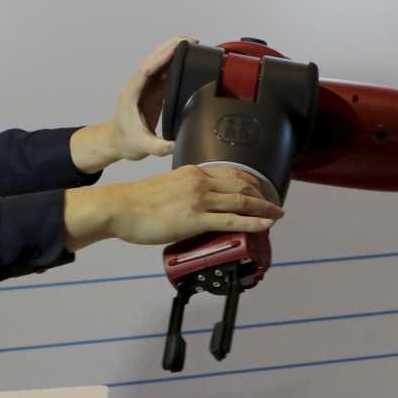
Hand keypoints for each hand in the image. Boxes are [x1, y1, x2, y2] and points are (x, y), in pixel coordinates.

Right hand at [64, 166, 282, 250]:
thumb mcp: (166, 186)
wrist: (120, 207)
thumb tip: (193, 203)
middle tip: (275, 204)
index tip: (261, 189)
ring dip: (264, 209)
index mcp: (192, 172)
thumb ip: (184, 190)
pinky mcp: (196, 219)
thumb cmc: (136, 201)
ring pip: (242, 202)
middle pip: (242, 186)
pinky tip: (265, 225)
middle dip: (263, 195)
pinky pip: (232, 220)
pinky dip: (252, 223)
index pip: (230, 173)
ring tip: (277, 215)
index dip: (251, 181)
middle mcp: (200, 182)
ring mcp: (199, 200)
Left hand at [70, 36, 193, 172]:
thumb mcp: (143, 147)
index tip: (176, 50)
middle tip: (190, 40)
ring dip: (173, 51)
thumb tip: (178, 144)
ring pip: (158, 63)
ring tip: (192, 44)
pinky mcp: (152, 91)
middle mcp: (137, 86)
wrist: (116, 142)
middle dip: (169, 47)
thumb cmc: (125, 142)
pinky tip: (188, 60)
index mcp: (132, 94)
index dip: (160, 59)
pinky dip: (175, 64)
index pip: (146, 71)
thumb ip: (159, 147)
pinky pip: (163, 72)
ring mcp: (145, 87)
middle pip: (153, 60)